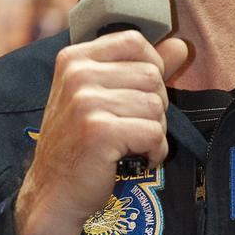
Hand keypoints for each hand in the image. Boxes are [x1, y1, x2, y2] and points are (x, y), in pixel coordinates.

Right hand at [15, 30, 188, 234]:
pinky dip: (154, 151)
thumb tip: (181, 46)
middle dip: (154, 107)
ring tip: (131, 146)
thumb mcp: (102, 97)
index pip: (135, 41)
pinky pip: (154, 132)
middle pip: (152, 75)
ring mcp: (86, 101)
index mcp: (75, 58)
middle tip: (131, 130)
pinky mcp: (99, 130)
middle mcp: (77, 74)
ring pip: (156, 106)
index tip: (137, 97)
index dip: (151, 68)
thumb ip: (140, 68)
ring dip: (154, 132)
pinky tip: (136, 159)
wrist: (53, 193)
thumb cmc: (80, 145)